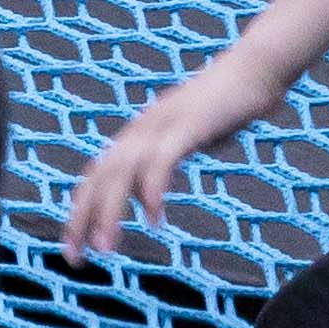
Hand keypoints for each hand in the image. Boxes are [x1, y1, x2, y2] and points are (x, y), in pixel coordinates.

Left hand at [62, 49, 285, 258]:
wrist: (254, 69)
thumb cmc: (223, 107)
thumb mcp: (186, 141)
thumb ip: (164, 163)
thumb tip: (151, 191)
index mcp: (137, 136)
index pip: (96, 177)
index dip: (81, 212)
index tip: (74, 248)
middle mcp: (141, 130)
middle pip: (99, 178)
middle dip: (82, 219)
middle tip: (75, 258)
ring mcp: (162, 125)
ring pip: (122, 172)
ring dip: (110, 212)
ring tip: (106, 248)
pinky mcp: (187, 125)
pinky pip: (161, 161)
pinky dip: (153, 189)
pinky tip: (153, 218)